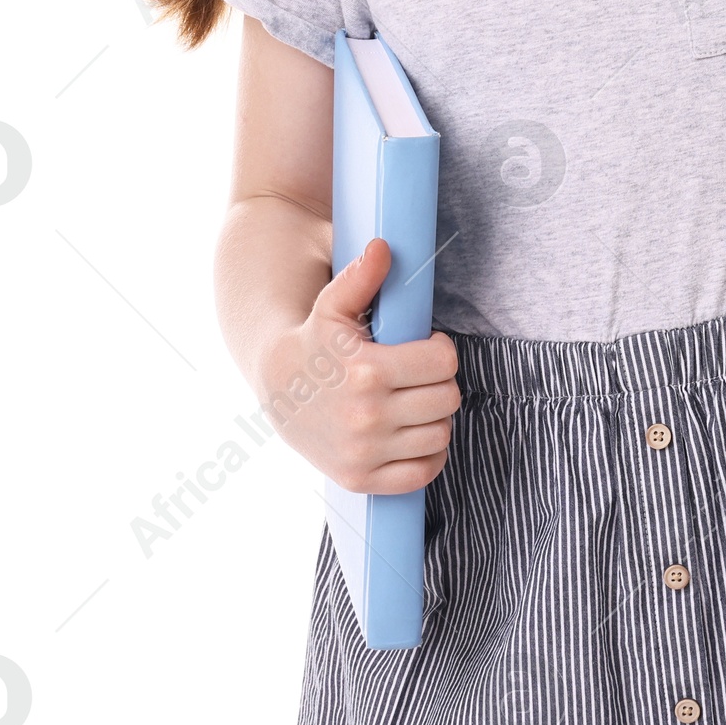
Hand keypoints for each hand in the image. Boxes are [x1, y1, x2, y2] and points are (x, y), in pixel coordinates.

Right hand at [260, 236, 462, 494]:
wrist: (278, 388)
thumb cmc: (315, 340)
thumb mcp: (333, 304)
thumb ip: (362, 275)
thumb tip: (382, 246)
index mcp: (366, 371)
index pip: (443, 362)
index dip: (440, 350)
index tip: (426, 347)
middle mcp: (367, 417)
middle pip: (447, 398)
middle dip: (439, 381)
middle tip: (420, 374)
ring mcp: (364, 452)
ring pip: (441, 434)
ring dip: (435, 416)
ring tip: (415, 400)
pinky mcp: (360, 478)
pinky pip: (422, 473)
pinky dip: (428, 454)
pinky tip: (414, 433)